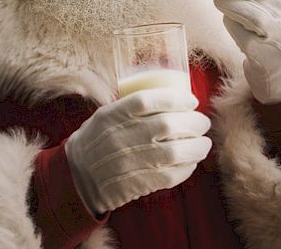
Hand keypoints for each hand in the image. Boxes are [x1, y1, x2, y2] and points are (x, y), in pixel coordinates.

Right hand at [65, 88, 210, 214]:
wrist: (77, 178)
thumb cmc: (97, 140)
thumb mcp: (105, 115)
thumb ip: (131, 106)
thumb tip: (172, 96)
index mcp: (111, 116)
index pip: (145, 101)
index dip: (173, 99)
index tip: (191, 100)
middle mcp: (120, 138)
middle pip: (165, 126)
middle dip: (192, 122)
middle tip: (203, 122)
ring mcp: (128, 162)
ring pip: (172, 152)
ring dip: (195, 147)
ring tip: (204, 143)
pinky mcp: (136, 184)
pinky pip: (169, 176)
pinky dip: (186, 168)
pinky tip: (192, 161)